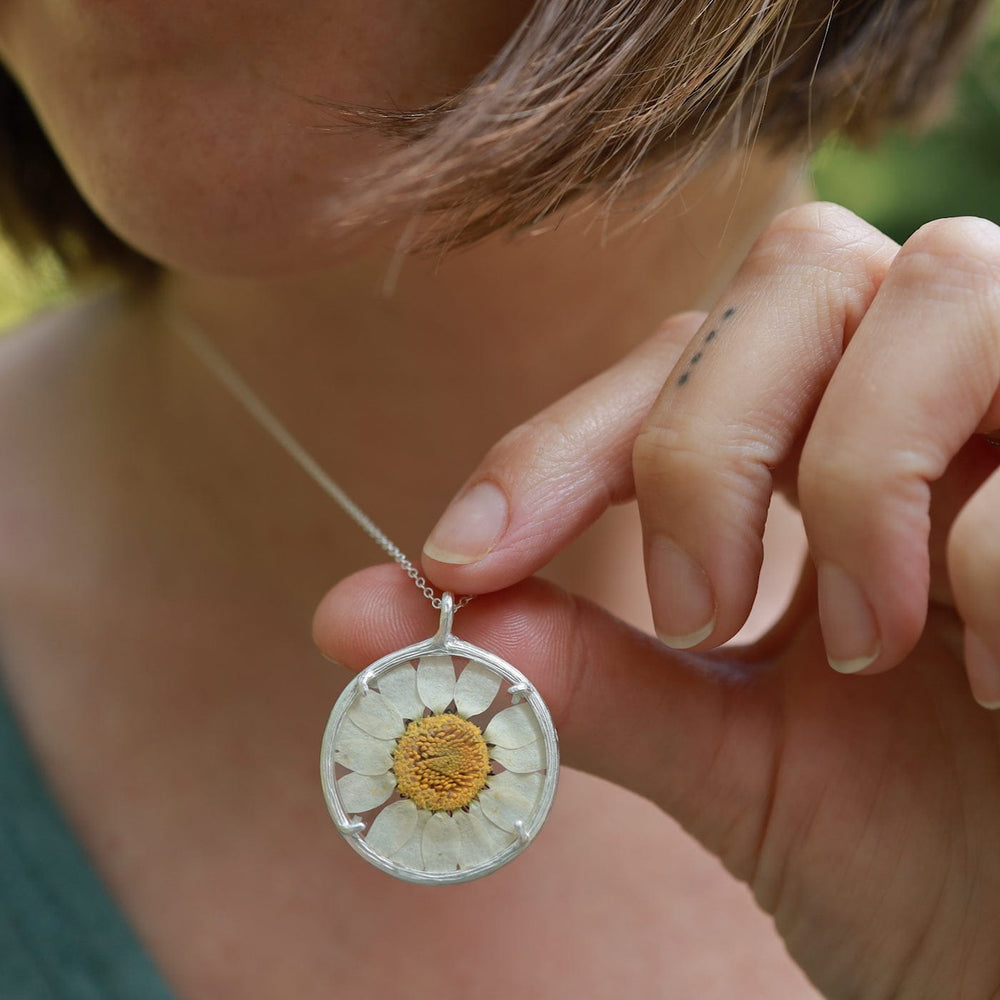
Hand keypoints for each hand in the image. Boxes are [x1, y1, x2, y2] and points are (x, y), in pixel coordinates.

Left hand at [314, 203, 999, 998]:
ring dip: (859, 472)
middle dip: (714, 439)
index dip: (556, 443)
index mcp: (828, 446)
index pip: (673, 358)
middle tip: (701, 608)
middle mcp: (936, 390)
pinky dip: (990, 552)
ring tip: (866, 648)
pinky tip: (994, 681)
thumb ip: (573, 670)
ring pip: (942, 288)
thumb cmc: (915, 852)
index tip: (462, 559)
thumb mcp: (727, 754)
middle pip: (801, 266)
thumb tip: (359, 615)